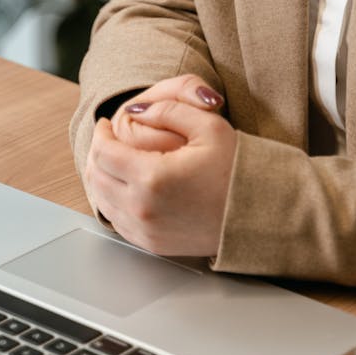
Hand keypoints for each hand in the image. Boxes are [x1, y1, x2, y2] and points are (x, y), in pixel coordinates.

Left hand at [86, 78, 235, 257]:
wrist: (258, 214)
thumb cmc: (238, 170)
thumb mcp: (209, 126)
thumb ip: (168, 109)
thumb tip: (136, 110)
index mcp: (153, 177)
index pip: (104, 152)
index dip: (101, 133)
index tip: (106, 123)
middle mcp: (143, 208)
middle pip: (97, 176)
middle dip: (98, 153)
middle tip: (107, 139)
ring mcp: (145, 231)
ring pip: (102, 200)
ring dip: (103, 177)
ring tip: (115, 160)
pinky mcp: (152, 244)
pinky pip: (117, 221)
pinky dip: (114, 200)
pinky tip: (127, 185)